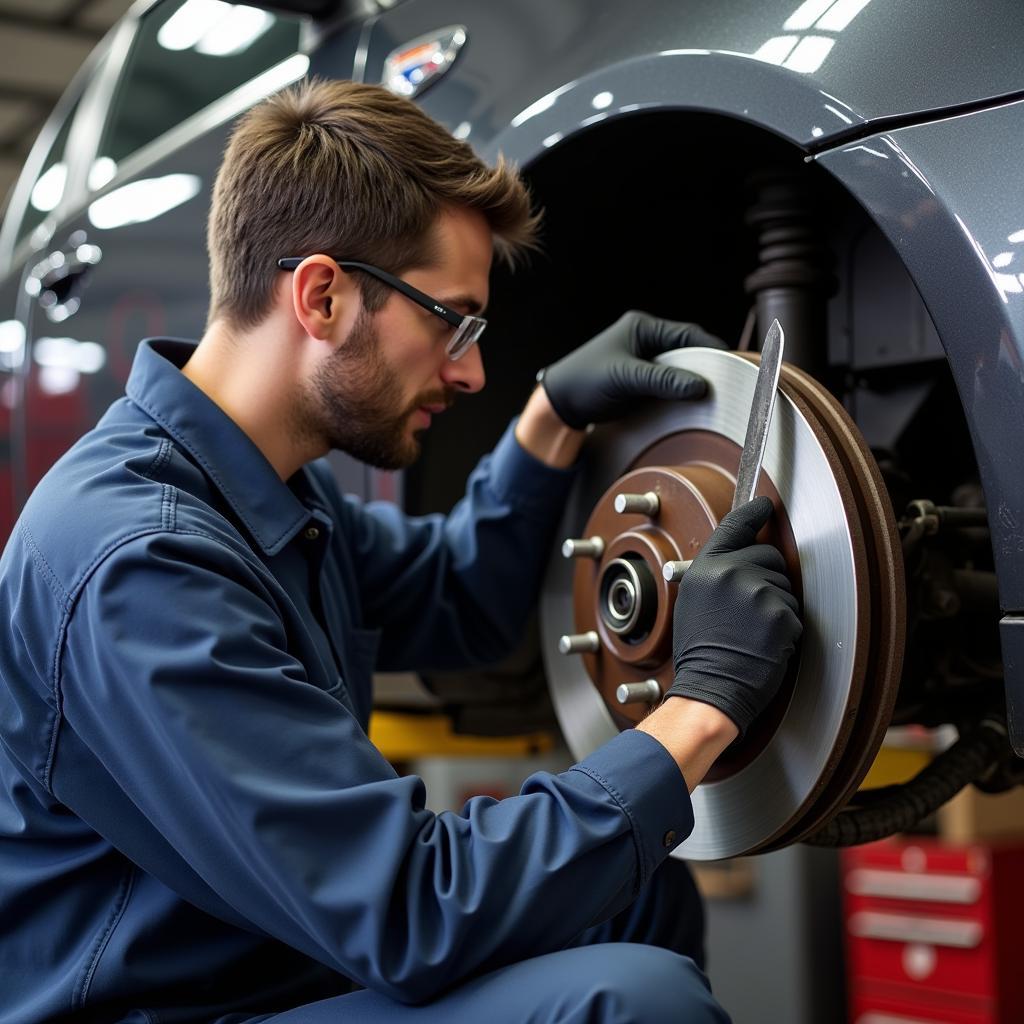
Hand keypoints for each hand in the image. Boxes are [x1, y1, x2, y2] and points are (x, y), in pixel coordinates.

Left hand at [538, 311, 726, 429]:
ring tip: (718, 392)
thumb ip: (662, 381)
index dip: (711, 349)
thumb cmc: (584, 381)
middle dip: (707, 365)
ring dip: (696, 379)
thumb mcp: (625, 378)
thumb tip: (699, 386)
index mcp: (642, 328)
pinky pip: (672, 383)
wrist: (561, 403)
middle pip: (688, 350)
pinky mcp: (645, 381)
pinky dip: (684, 391)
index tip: (730, 364)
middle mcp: (647, 340)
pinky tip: (696, 402)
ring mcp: (647, 361)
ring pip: (682, 368)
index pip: (687, 334)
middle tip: (728, 381)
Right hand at [664, 496, 801, 739]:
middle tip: (748, 611)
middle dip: (767, 578)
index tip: (764, 506)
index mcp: (706, 568)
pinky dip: (784, 628)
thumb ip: (716, 573)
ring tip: (752, 630)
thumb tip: (741, 558)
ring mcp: (757, 594)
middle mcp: (731, 574)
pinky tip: (763, 642)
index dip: (753, 514)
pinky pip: (793, 612)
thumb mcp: (694, 600)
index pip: (734, 526)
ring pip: (784, 586)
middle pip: (768, 556)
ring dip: (776, 606)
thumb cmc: (701, 651)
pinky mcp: (780, 616)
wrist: (712, 687)